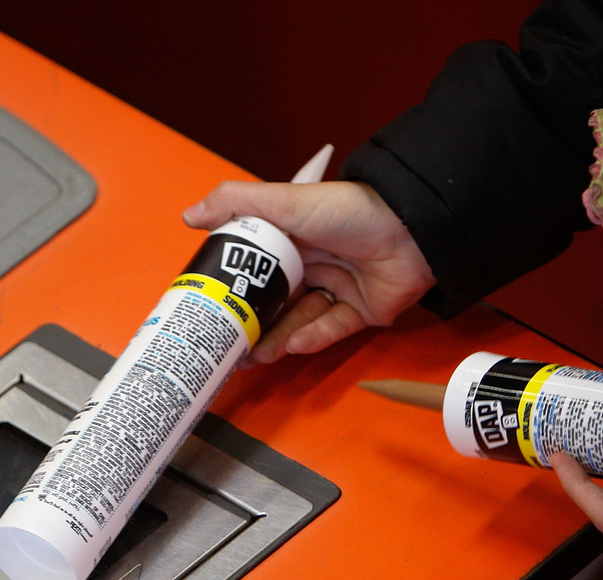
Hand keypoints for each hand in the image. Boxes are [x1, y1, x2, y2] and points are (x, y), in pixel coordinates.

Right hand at [183, 180, 435, 363]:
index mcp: (294, 237)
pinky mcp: (363, 310)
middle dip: (253, 325)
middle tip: (229, 346)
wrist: (412, 228)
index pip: (257, 267)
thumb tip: (189, 215)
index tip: (212, 307)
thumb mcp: (287, 201)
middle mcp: (315, 263)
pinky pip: (333, 329)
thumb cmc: (349, 209)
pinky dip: (313, 337)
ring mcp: (339, 288)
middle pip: (276, 301)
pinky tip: (293, 345)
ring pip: (301, 320)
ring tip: (257, 355)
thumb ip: (237, 203)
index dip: (235, 288)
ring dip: (279, 338)